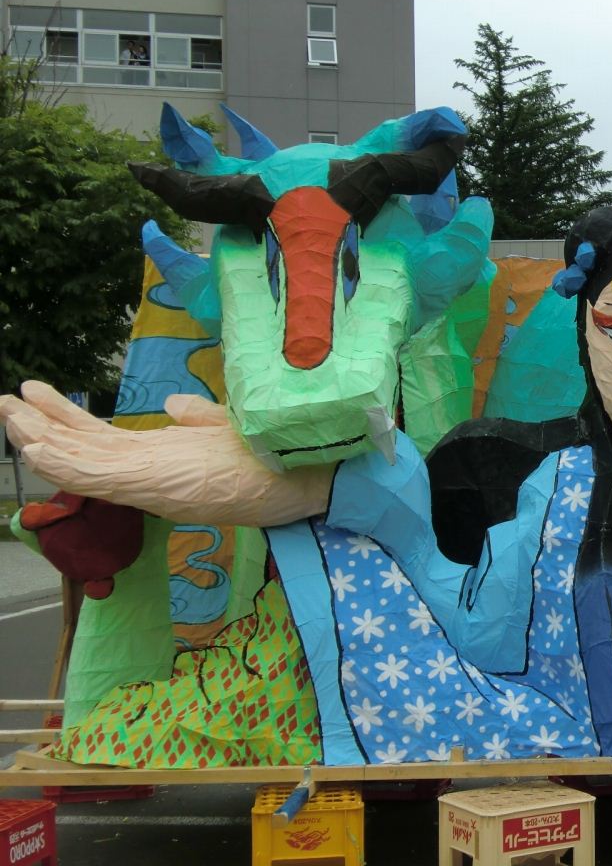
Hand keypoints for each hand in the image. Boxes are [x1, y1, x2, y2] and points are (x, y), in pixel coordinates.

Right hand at [1, 382, 332, 527]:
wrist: (312, 480)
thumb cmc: (277, 462)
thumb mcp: (227, 431)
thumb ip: (197, 419)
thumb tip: (172, 405)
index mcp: (165, 457)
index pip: (102, 439)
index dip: (65, 420)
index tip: (35, 395)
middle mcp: (152, 470)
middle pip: (83, 448)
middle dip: (42, 426)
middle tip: (5, 401)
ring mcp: (154, 480)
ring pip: (83, 461)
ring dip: (43, 440)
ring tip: (10, 415)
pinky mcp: (162, 486)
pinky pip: (103, 475)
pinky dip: (67, 463)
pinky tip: (38, 449)